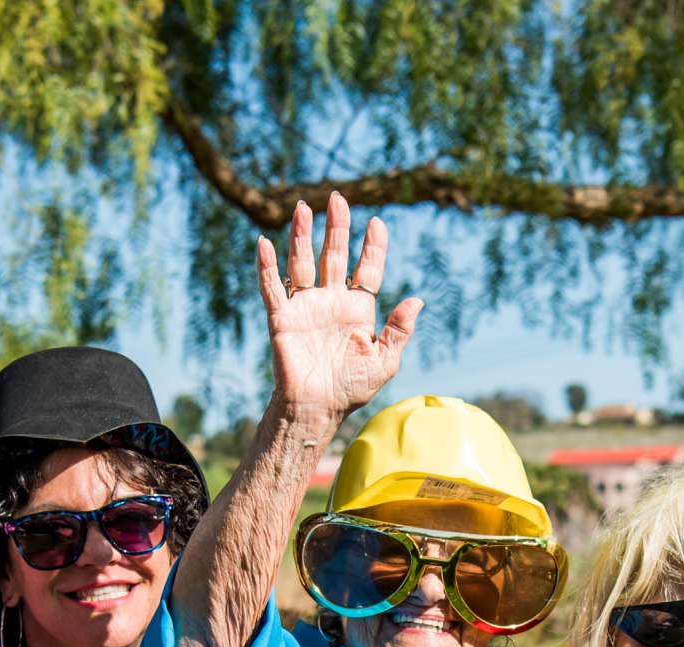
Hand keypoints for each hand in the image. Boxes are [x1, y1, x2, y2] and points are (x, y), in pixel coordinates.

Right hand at [258, 193, 422, 420]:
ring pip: (303, 263)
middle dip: (336, 227)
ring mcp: (306, 308)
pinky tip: (266, 244)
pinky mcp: (283, 319)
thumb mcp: (385, 361)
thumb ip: (399, 330)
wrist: (317, 410)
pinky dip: (268, 267)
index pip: (366, 269)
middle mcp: (331, 302)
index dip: (371, 247)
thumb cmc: (351, 390)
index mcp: (358, 310)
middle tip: (338, 199)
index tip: (376, 222)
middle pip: (334, 256)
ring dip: (302, 235)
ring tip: (304, 208)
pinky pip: (273, 288)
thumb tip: (418, 300)